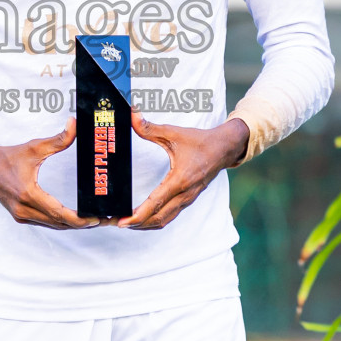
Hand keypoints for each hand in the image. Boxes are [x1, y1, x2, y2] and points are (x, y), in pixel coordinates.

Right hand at [0, 120, 98, 229]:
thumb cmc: (9, 156)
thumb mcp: (34, 147)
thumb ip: (58, 139)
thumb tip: (75, 125)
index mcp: (28, 194)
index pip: (59, 213)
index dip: (79, 219)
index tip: (96, 218)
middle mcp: (24, 209)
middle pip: (60, 224)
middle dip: (83, 223)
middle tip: (105, 220)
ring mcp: (22, 216)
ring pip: (53, 226)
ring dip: (73, 225)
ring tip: (94, 220)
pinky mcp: (21, 217)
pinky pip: (46, 224)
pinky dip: (61, 222)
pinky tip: (75, 218)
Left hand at [119, 115, 249, 230]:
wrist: (224, 148)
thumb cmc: (199, 141)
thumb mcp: (173, 133)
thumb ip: (149, 128)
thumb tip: (132, 115)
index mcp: (180, 180)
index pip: (155, 203)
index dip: (137, 215)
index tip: (122, 221)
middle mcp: (184, 194)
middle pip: (157, 219)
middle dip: (135, 224)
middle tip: (116, 222)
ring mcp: (187, 199)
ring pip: (164, 220)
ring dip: (144, 225)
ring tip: (125, 223)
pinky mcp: (188, 200)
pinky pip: (169, 216)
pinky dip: (154, 221)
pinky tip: (143, 218)